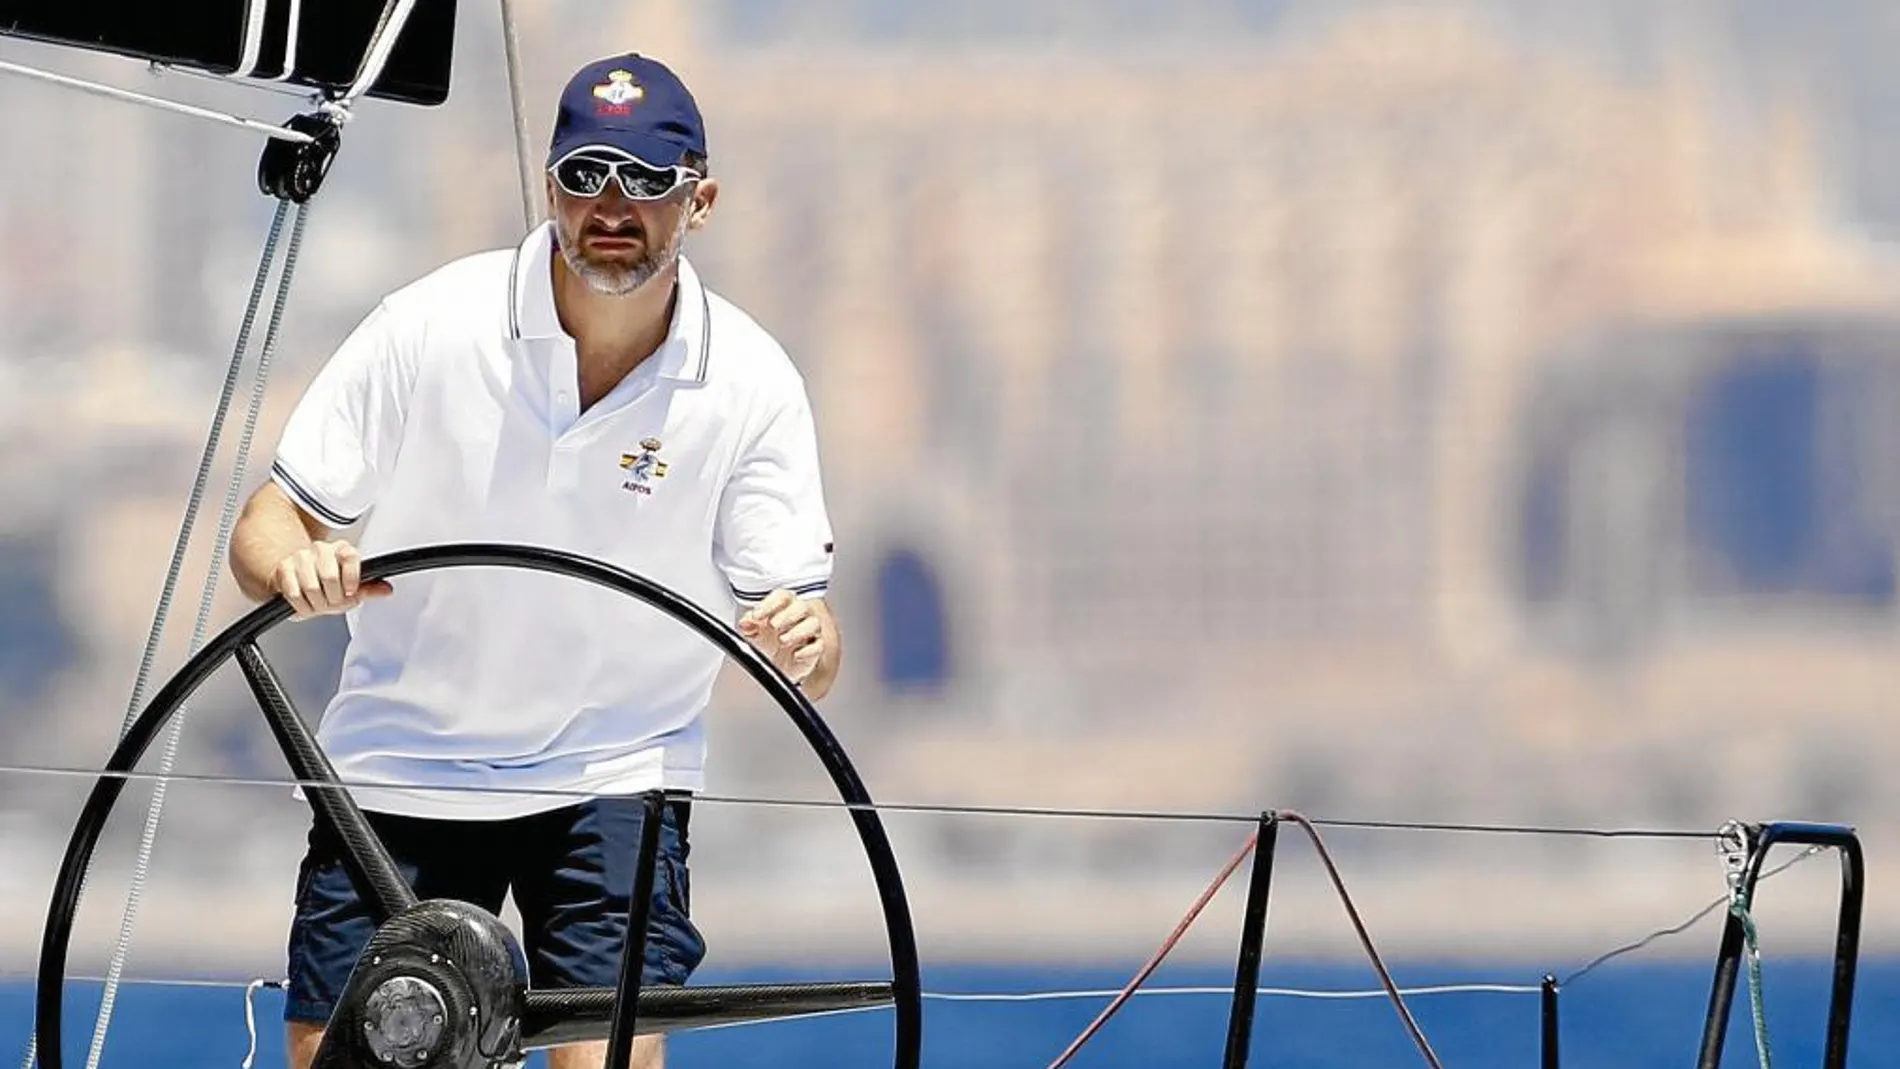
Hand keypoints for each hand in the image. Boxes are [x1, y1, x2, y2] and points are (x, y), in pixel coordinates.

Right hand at [271, 540, 391, 618]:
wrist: (296, 581)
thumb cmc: (327, 584)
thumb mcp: (352, 587)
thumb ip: (369, 589)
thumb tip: (387, 590)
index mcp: (342, 550)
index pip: (350, 556)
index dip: (352, 578)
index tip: (350, 591)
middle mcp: (321, 549)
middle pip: (330, 577)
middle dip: (332, 599)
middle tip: (332, 603)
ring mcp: (300, 557)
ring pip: (311, 587)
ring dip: (317, 604)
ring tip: (319, 604)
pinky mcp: (284, 569)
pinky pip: (294, 593)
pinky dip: (302, 607)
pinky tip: (306, 605)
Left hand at [737, 589, 825, 684]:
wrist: (779, 664)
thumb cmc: (770, 642)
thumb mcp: (755, 631)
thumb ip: (750, 624)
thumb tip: (745, 622)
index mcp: (785, 606)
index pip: (782, 596)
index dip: (770, 604)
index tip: (757, 615)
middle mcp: (800, 616)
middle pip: (801, 607)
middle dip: (786, 615)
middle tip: (773, 625)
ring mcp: (810, 632)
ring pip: (813, 624)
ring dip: (797, 632)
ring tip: (782, 640)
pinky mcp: (815, 649)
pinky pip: (818, 646)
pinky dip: (808, 651)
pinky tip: (796, 654)